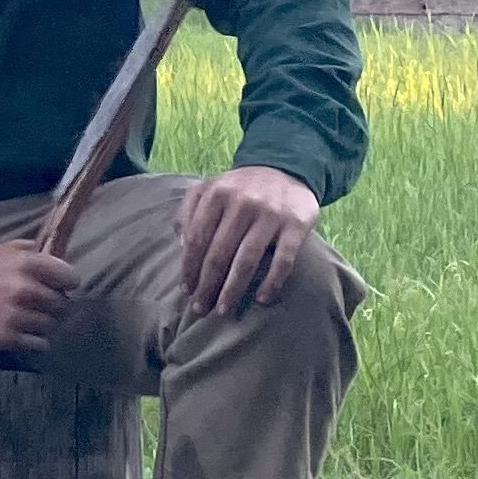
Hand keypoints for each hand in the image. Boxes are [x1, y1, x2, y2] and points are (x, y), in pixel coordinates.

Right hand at [0, 236, 75, 358]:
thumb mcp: (5, 248)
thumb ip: (34, 252)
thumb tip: (60, 261)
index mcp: (29, 264)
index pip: (71, 278)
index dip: (67, 283)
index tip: (60, 286)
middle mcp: (26, 289)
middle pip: (63, 304)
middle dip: (55, 304)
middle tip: (42, 304)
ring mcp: (17, 316)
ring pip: (52, 325)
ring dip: (44, 323)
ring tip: (30, 319)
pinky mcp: (7, 337)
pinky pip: (40, 344)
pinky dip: (36, 340)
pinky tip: (25, 332)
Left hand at [179, 163, 318, 314]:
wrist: (286, 169)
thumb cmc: (241, 188)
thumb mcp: (211, 187)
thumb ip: (189, 211)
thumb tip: (181, 246)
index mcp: (217, 193)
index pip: (196, 238)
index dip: (189, 267)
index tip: (186, 290)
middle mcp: (242, 203)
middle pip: (218, 252)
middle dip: (207, 284)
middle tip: (201, 308)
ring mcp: (270, 215)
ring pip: (247, 260)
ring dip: (233, 289)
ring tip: (223, 309)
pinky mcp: (296, 226)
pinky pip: (283, 260)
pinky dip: (271, 282)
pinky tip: (261, 299)